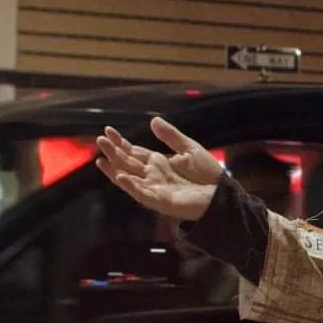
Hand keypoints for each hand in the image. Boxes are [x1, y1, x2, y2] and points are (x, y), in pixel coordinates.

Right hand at [95, 117, 225, 221]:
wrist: (222, 193)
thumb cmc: (208, 173)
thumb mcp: (189, 149)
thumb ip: (171, 137)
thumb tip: (153, 121)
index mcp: (158, 162)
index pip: (133, 152)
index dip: (120, 143)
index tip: (108, 131)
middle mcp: (152, 175)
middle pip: (127, 163)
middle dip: (113, 152)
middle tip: (100, 140)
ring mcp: (154, 189)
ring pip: (129, 178)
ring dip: (115, 169)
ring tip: (101, 158)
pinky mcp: (161, 201)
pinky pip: (142, 194)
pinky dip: (131, 186)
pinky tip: (120, 176)